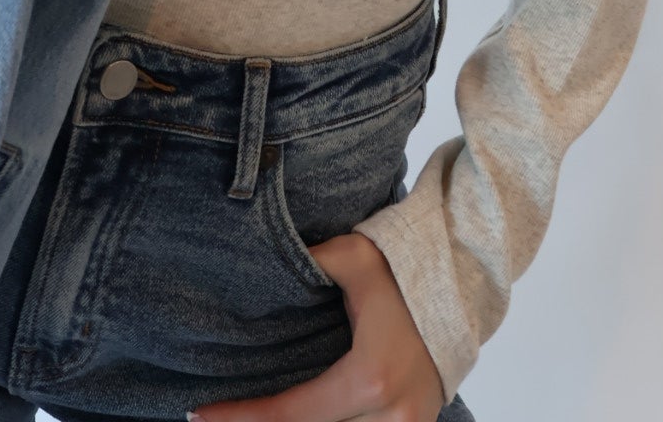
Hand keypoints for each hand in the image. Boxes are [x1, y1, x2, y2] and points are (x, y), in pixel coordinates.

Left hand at [188, 230, 447, 421]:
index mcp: (370, 380)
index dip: (242, 418)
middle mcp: (391, 417)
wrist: (462, 284)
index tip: (199, 414)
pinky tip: (303, 419)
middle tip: (220, 419)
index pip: (292, 414)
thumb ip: (308, 262)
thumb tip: (260, 265)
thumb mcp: (352, 257)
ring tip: (256, 418)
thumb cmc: (405, 270)